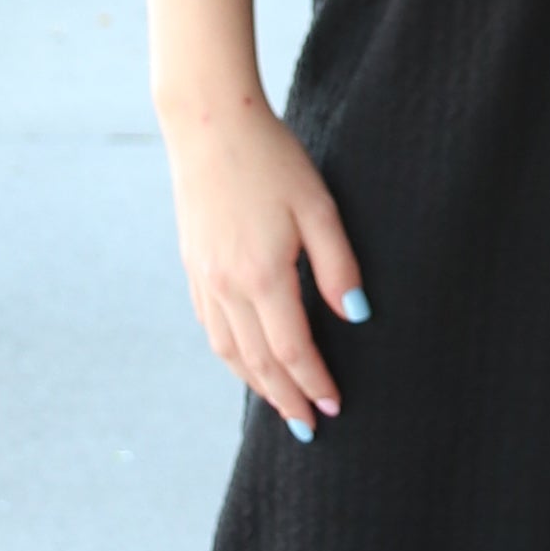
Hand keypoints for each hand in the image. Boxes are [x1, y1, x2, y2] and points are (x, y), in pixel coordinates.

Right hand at [161, 98, 366, 436]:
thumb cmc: (273, 159)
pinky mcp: (193, 266)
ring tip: (280, 405)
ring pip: (229, 351)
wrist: (209, 123)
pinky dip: (230, 356)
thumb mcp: (319, 206)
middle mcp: (227, 286)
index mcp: (262, 276)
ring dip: (256, 385)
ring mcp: (205, 278)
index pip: (292, 351)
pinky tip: (245, 361)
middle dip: (286, 399)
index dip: (314, 384)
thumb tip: (356, 317)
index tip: (335, 407)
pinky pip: (211, 327)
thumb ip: (338, 265)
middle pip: (258, 363)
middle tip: (308, 427)